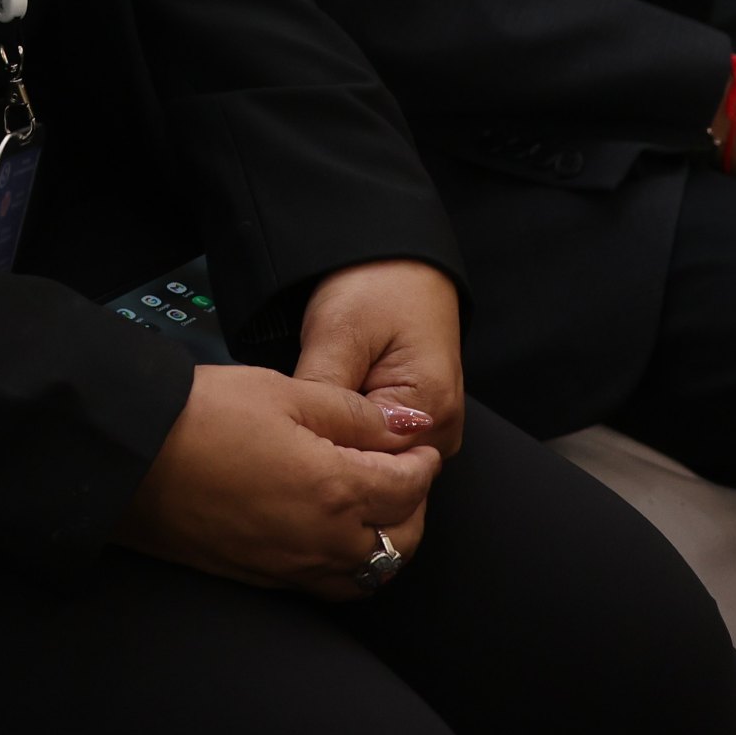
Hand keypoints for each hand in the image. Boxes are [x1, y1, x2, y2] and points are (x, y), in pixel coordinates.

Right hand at [118, 363, 442, 599]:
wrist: (130, 458)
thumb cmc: (200, 417)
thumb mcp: (285, 392)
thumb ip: (354, 415)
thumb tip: (405, 429)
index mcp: (336, 491)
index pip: (408, 487)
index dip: (422, 462)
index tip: (418, 445)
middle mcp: (322, 542)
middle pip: (401, 541)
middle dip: (414, 507)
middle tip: (406, 474)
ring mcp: (291, 568)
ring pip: (368, 575)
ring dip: (386, 544)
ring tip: (376, 509)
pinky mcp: (261, 578)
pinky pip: (328, 586)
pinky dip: (348, 566)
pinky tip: (334, 536)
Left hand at [295, 259, 463, 456]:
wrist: (403, 262)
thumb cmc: (377, 286)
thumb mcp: (340, 332)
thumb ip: (323, 394)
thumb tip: (300, 444)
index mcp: (431, 413)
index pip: (371, 469)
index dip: (326, 456)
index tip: (293, 436)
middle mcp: (441, 435)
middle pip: (377, 472)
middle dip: (333, 456)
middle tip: (296, 424)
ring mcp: (433, 434)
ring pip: (375, 463)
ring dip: (342, 448)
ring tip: (313, 415)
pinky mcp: (418, 427)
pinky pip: (380, 450)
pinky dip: (352, 440)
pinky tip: (331, 418)